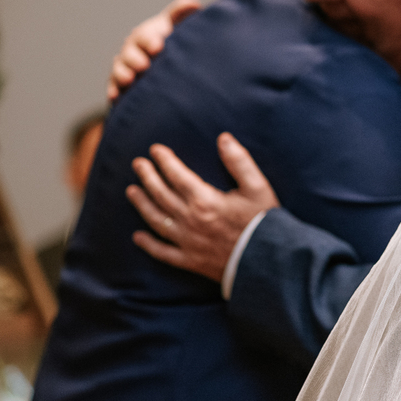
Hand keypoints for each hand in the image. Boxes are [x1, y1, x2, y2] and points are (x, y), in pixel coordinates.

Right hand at [107, 0, 201, 100]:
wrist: (168, 66)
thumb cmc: (175, 42)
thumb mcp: (179, 26)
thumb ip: (182, 14)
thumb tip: (194, 3)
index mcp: (147, 34)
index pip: (146, 35)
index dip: (151, 40)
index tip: (159, 47)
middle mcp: (133, 48)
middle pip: (130, 51)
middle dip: (135, 58)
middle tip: (144, 65)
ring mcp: (125, 65)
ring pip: (120, 68)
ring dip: (122, 73)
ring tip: (129, 79)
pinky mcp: (120, 83)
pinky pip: (113, 86)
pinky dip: (113, 89)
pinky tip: (115, 96)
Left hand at [128, 132, 279, 280]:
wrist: (268, 262)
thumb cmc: (264, 223)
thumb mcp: (258, 187)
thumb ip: (240, 161)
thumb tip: (223, 139)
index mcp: (205, 200)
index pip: (177, 176)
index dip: (165, 161)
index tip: (154, 150)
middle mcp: (190, 220)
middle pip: (161, 195)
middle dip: (148, 177)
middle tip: (137, 164)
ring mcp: (187, 242)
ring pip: (156, 220)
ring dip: (142, 204)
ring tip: (132, 191)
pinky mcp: (190, 261)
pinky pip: (162, 253)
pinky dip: (148, 244)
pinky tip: (137, 237)